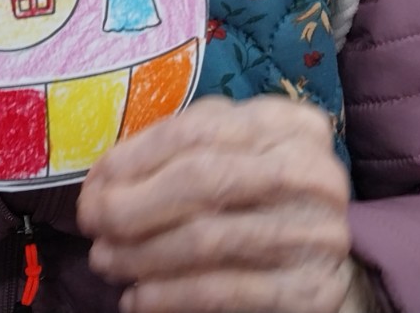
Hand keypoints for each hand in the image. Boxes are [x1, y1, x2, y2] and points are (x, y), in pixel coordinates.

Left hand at [77, 96, 353, 312]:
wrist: (328, 258)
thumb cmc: (260, 193)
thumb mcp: (232, 150)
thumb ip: (180, 149)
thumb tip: (106, 177)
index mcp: (288, 123)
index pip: (198, 131)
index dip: (136, 156)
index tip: (96, 181)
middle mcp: (311, 172)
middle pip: (202, 181)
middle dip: (132, 204)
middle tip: (91, 222)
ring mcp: (317, 234)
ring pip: (207, 239)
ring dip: (141, 255)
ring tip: (105, 260)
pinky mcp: (312, 291)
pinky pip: (225, 292)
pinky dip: (171, 296)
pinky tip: (138, 297)